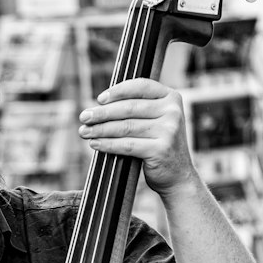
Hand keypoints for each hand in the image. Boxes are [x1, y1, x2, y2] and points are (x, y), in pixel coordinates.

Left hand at [78, 77, 194, 195]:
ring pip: (125, 127)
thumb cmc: (160, 144)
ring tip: (85, 131)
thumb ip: (138, 108)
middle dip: (102, 113)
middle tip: (84, 117)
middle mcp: (173, 112)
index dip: (118, 91)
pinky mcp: (161, 149)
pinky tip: (95, 143)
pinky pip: (127, 145)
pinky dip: (108, 144)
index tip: (99, 99)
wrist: (178, 175)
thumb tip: (99, 105)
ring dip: (100, 129)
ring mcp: (168, 130)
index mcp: (172, 98)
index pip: (141, 86)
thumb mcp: (156, 120)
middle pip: (129, 108)